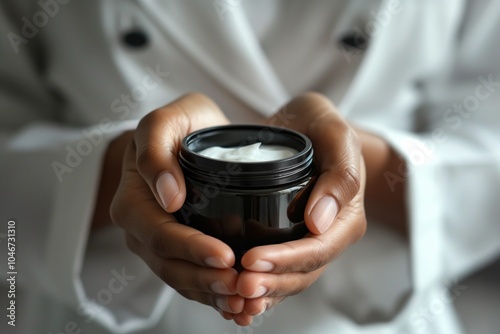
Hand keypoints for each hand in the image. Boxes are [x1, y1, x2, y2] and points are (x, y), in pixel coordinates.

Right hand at [110, 93, 245, 316]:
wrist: (189, 137)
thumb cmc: (180, 125)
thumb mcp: (167, 120)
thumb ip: (156, 149)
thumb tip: (168, 196)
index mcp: (132, 201)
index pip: (160, 235)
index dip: (192, 249)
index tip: (226, 256)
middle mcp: (140, 230)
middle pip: (170, 266)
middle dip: (205, 280)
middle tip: (241, 288)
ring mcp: (157, 245)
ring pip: (181, 280)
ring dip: (212, 295)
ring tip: (244, 304)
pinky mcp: (177, 252)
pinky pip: (191, 281)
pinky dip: (213, 296)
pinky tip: (238, 306)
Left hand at [231, 92, 366, 325]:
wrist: (306, 127)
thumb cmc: (320, 126)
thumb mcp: (335, 134)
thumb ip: (340, 172)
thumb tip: (319, 221)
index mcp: (345, 216)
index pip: (318, 249)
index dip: (286, 260)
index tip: (252, 260)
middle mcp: (328, 235)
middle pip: (302, 272)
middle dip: (271, 282)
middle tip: (238, 285)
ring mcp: (307, 241)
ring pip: (288, 279)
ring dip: (263, 292)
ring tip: (233, 298)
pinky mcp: (288, 240)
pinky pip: (276, 272)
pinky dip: (259, 287)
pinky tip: (234, 297)